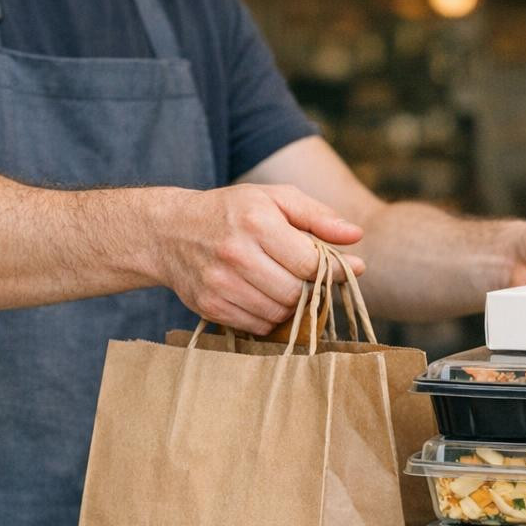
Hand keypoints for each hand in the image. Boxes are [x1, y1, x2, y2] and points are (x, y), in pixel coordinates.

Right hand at [154, 184, 366, 334]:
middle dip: (312, 288)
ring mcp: (220, 283)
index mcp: (256, 222)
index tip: (352, 268)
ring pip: (280, 313)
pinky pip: (259, 325)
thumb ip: (318, 215)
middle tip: (311, 277)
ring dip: (293, 304)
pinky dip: (270, 316)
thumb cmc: (232, 211)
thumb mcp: (275, 199)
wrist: (168, 232)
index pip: (311, 262)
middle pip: (297, 293)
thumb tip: (356, 235)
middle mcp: (236, 254)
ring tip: (286, 283)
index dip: (337, 270)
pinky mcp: (210, 307)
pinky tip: (264, 295)